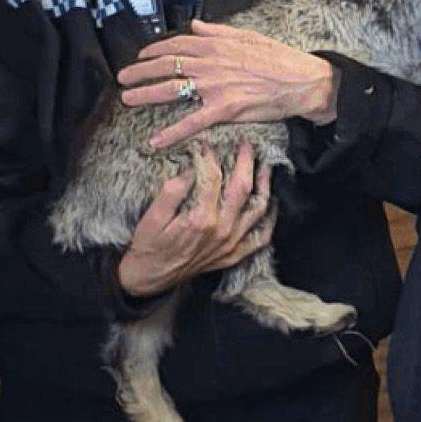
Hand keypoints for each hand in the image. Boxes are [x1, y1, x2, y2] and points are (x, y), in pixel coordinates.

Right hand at [115, 146, 272, 296]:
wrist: (151, 277)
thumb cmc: (149, 244)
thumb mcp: (152, 215)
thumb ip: (173, 190)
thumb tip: (192, 168)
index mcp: (200, 218)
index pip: (213, 178)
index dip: (211, 157)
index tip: (207, 145)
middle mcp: (222, 231)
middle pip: (242, 188)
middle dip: (246, 162)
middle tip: (246, 145)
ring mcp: (231, 244)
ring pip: (258, 209)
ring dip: (264, 185)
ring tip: (265, 167)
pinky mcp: (234, 255)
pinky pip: (260, 238)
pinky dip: (269, 221)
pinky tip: (271, 205)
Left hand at [120, 21, 338, 149]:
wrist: (302, 81)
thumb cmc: (279, 58)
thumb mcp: (248, 35)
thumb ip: (218, 30)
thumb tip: (194, 24)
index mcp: (216, 44)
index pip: (176, 44)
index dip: (154, 50)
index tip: (141, 56)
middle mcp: (210, 63)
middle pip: (166, 65)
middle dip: (140, 71)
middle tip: (122, 77)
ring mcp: (215, 87)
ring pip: (171, 90)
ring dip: (145, 94)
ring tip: (127, 99)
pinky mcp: (224, 109)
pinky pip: (192, 122)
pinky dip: (171, 132)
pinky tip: (155, 141)